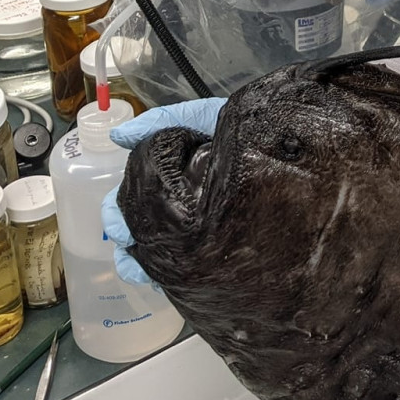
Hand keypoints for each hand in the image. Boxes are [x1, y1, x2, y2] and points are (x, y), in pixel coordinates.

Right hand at [101, 98, 226, 284]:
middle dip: (127, 238)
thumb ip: (160, 123)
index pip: (133, 197)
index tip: (119, 227)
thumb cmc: (239, 130)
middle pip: (139, 227)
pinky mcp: (217, 244)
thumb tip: (119, 136)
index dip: (118, 213)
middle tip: (129, 242)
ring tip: (140, 271)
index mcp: (168, 177)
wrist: (282, 143)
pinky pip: (187, 265)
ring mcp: (197, 227)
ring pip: (158, 250)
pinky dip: (166, 274)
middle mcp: (178, 204)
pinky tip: (160, 281)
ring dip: (141, 261)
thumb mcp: (199, 117)